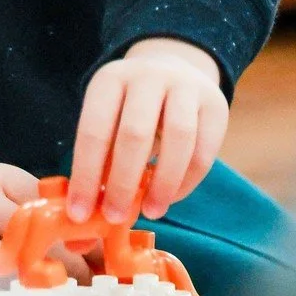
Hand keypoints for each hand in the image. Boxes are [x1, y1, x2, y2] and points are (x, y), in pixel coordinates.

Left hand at [68, 37, 227, 223]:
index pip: (93, 130)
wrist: (176, 70)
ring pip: (178, 138)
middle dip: (123, 182)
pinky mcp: (216, 104)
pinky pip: (204, 149)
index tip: (80, 214)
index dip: (85, 175)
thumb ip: (98, 166)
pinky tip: (171, 197)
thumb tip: (82, 226)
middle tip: (116, 217)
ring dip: (162, 183)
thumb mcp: (108, 122)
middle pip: (135, 133)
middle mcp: (147, 76)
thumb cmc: (131, 108)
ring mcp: (184, 86)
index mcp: (110, 79)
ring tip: (151, 212)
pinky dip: (187, 180)